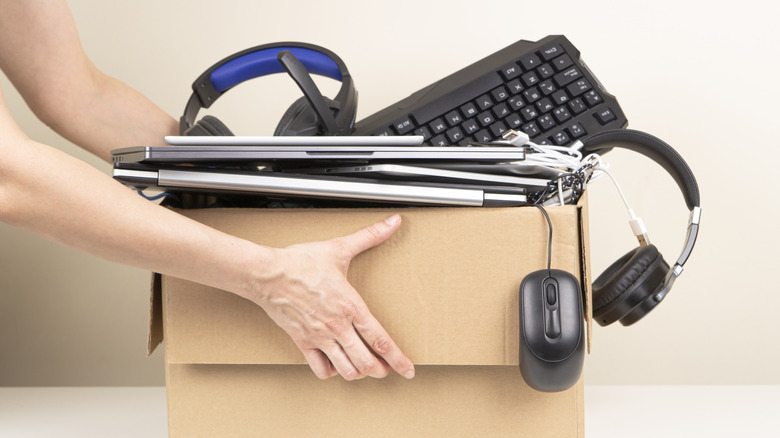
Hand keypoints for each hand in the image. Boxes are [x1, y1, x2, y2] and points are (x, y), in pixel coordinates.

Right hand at [251, 214, 414, 380]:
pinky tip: (335, 364)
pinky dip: (331, 371)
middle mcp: (338, 326)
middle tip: (386, 369)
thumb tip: (394, 222)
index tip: (409, 371)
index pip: (381, 340)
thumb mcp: (339, 248)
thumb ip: (370, 236)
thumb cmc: (301, 262)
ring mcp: (320, 337)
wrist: (267, 273)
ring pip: (346, 370)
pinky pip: (320, 369)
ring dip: (359, 373)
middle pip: (367, 362)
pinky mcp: (302, 342)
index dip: (399, 359)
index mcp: (351, 306)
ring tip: (364, 369)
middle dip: (381, 370)